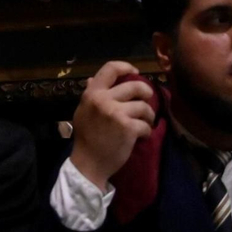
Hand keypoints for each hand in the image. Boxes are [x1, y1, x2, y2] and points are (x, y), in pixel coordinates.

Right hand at [69, 61, 156, 190]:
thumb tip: (92, 78)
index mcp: (92, 93)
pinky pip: (146, 124)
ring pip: (143, 106)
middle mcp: (104, 99)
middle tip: (148, 100)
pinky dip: (147, 131)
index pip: (110, 68)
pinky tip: (142, 136)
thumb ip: (91, 95)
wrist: (89, 164)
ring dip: (148, 115)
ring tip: (145, 122)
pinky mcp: (128, 128)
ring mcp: (117, 113)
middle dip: (146, 92)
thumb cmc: (86, 138)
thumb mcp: (83, 112)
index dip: (126, 67)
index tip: (135, 72)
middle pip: (135, 86)